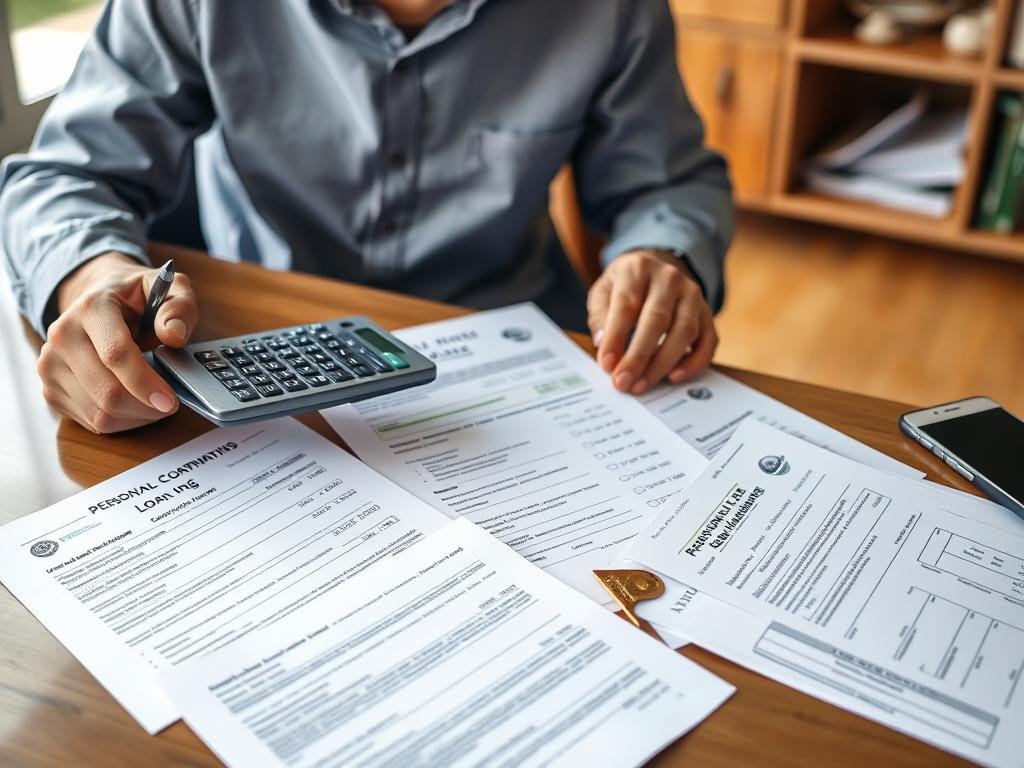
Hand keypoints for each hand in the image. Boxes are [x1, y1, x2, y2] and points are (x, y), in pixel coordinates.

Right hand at [38, 252, 198, 432]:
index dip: (144, 382)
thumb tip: (175, 335)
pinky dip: (121, 422)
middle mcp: (63, 336)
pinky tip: (135, 405)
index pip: (115, 353)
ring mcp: (50, 365)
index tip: (169, 401)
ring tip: (155, 403)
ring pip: (99, 413)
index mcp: (91, 308)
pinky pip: (92, 422)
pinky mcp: (50, 389)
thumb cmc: (136, 299)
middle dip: (146, 407)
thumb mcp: (166, 290)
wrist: (97, 302)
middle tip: (170, 403)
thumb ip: (179, 308)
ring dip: (137, 417)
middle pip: (107, 391)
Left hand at [587, 249, 717, 394]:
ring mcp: (693, 295)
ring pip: (684, 331)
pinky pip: (708, 340)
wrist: (657, 270)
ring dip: (663, 364)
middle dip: (639, 356)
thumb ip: (600, 317)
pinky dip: (694, 362)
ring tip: (642, 385)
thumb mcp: (603, 292)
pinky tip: (675, 377)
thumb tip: (603, 343)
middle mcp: (670, 278)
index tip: (607, 365)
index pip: (627, 305)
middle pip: (657, 320)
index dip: (616, 337)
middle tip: (624, 382)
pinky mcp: (707, 313)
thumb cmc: (625, 287)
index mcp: (638, 268)